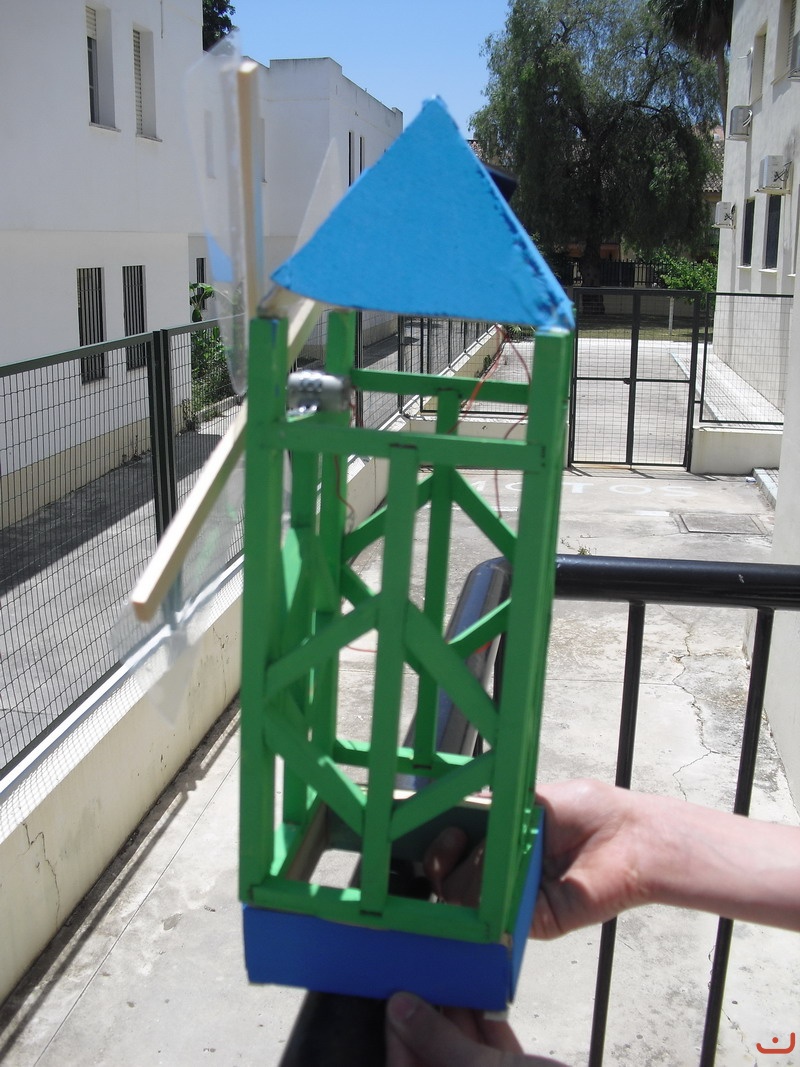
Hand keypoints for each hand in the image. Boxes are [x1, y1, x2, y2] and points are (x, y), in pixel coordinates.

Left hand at [385, 992, 568, 1065]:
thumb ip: (438, 1040)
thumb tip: (400, 1009)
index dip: (400, 1036)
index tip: (398, 998)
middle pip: (436, 1054)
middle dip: (431, 1019)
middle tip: (425, 978)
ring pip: (465, 1049)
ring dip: (460, 1015)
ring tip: (452, 976)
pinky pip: (494, 1048)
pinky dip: (489, 1023)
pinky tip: (484, 993)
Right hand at [424, 779, 647, 938]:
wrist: (631, 838)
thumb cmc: (591, 811)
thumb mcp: (533, 800)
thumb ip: (495, 811)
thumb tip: (457, 820)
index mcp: (502, 838)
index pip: (454, 846)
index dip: (440, 841)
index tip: (444, 829)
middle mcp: (504, 870)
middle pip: (451, 875)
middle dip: (445, 858)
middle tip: (455, 841)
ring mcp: (516, 897)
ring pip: (465, 899)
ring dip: (466, 875)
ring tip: (483, 856)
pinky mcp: (533, 920)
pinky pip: (496, 917)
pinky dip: (486, 900)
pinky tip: (492, 878)